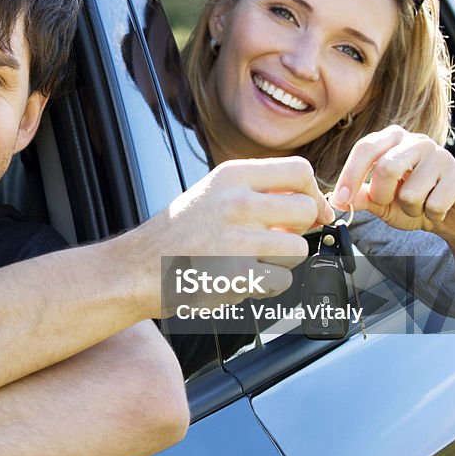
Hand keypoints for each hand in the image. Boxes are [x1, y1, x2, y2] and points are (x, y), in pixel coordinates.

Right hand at [136, 156, 335, 315]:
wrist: (138, 269)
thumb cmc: (178, 234)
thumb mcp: (213, 193)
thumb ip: (258, 191)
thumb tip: (315, 204)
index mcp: (231, 176)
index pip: (300, 170)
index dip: (314, 192)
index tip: (312, 209)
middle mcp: (237, 202)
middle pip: (306, 209)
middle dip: (299, 229)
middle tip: (276, 238)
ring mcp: (239, 240)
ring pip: (299, 249)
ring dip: (282, 260)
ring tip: (251, 260)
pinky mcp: (239, 277)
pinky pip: (283, 280)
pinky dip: (268, 285)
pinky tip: (241, 279)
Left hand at [332, 125, 454, 241]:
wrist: (451, 215)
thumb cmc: (413, 202)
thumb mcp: (380, 201)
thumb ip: (360, 197)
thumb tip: (335, 199)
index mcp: (393, 139)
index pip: (365, 148)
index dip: (350, 175)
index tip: (341, 200)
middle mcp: (417, 141)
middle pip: (387, 167)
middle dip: (382, 195)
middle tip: (387, 203)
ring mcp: (442, 155)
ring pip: (411, 192)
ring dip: (411, 209)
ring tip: (419, 204)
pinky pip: (435, 204)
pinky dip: (432, 214)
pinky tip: (438, 208)